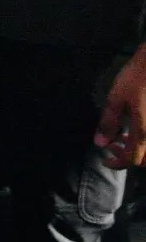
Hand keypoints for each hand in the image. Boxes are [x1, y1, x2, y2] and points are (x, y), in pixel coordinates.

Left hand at [97, 50, 145, 167]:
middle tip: (113, 146)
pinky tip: (135, 127)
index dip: (117, 163)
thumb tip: (99, 144)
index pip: (131, 159)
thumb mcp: (116, 99)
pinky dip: (145, 141)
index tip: (104, 159)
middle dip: (128, 157)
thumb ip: (108, 123)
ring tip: (122, 137)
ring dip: (139, 150)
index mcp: (144, 132)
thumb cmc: (137, 78)